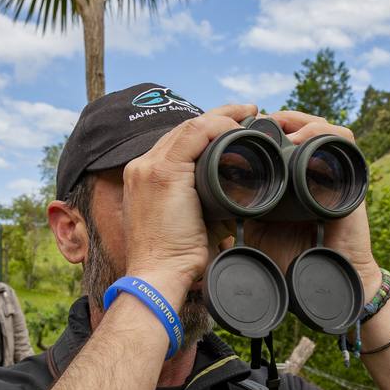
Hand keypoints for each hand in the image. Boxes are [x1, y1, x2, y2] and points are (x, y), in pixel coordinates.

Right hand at [121, 103, 255, 300]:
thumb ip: (206, 204)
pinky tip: (237, 129)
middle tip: (247, 113)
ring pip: (189, 126)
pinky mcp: (162, 173)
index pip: (177, 141)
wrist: (157, 275)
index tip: (233, 128)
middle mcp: (141, 167)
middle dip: (218, 117)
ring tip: (248, 115)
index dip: (207, 130)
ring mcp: (148, 168)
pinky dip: (219, 128)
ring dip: (223, 118)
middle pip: (183, 129)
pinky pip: (194, 134)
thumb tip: (235, 199)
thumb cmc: (175, 258)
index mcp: (144, 176)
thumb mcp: (191, 222)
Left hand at [209, 110, 380, 291]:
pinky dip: (323, 132)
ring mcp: (333, 172)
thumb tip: (201, 195)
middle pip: (301, 126)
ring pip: (321, 126)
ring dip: (298, 120)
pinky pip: (344, 140)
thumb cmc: (289, 259)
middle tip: (256, 120)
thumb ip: (234, 210)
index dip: (266, 127)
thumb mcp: (251, 229)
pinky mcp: (351, 177)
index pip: (283, 138)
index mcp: (292, 179)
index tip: (240, 127)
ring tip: (276, 125)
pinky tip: (299, 139)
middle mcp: (313, 172)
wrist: (323, 280)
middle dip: (280, 119)